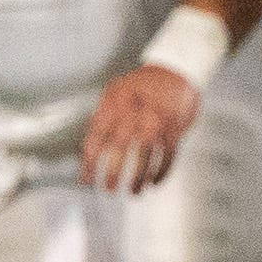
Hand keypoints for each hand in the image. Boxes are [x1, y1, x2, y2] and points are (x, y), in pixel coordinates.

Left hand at [81, 64, 197, 192]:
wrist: (176, 69)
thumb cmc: (141, 85)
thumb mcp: (115, 91)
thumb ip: (102, 116)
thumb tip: (89, 147)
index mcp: (114, 104)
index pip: (96, 137)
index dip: (89, 162)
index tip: (85, 180)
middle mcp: (134, 113)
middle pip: (119, 148)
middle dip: (111, 172)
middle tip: (107, 189)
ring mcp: (157, 121)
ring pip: (145, 155)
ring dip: (138, 177)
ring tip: (132, 191)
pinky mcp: (175, 128)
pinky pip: (167, 155)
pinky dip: (161, 172)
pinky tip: (154, 182)